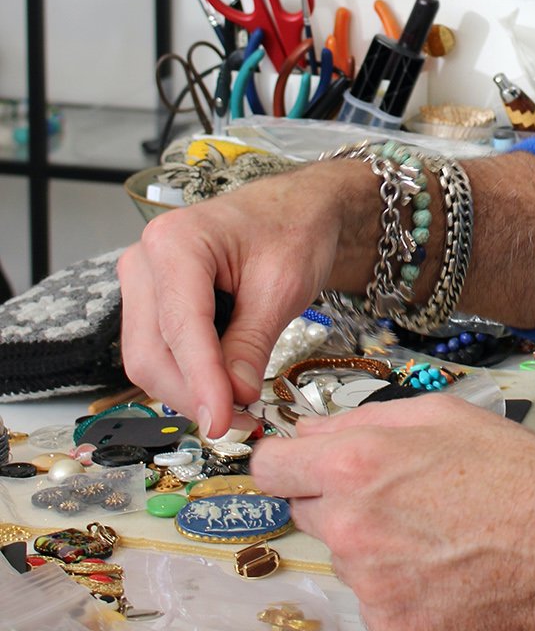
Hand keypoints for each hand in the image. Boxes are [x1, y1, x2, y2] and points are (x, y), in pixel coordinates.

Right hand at [117, 160, 371, 437]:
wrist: (294, 209)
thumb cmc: (292, 228)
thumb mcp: (283, 287)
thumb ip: (252, 344)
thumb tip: (232, 399)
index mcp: (176, 241)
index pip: (181, 328)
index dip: (201, 382)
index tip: (223, 421)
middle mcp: (146, 259)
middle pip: (152, 352)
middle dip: (195, 395)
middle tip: (242, 421)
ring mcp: (143, 281)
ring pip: (149, 359)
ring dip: (190, 391)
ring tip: (238, 403)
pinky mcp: (151, 302)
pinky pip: (158, 351)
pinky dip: (188, 376)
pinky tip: (222, 383)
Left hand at [251, 394, 534, 630]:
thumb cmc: (519, 476)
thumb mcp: (444, 414)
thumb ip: (363, 419)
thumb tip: (312, 431)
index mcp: (355, 465)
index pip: (270, 467)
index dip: (285, 462)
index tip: (297, 465)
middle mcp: (351, 526)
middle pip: (307, 512)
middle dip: (338, 500)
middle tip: (397, 494)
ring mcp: (369, 583)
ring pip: (344, 556)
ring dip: (373, 543)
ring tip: (435, 529)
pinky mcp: (392, 625)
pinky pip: (375, 598)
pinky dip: (399, 584)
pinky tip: (444, 565)